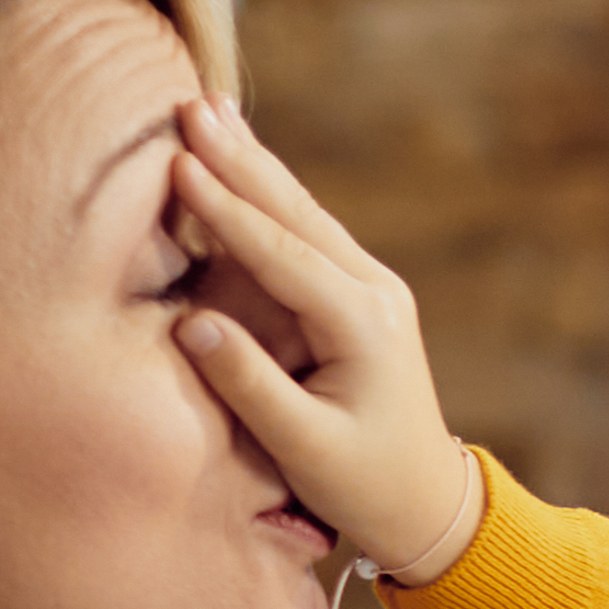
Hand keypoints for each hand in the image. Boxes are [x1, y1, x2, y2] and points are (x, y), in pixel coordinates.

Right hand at [155, 101, 485, 587]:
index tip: (179, 164)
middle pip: (297, 215)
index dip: (228, 210)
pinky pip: (307, 234)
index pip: (283, 255)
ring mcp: (373, 290)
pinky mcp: (361, 296)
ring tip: (209, 111)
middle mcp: (375, 293)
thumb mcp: (305, 447)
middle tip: (190, 105)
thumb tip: (192, 326)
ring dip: (254, 164)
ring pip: (303, 214)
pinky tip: (240, 159)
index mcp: (364, 326)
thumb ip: (249, 386)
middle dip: (241, 160)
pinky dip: (269, 194)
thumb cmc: (366, 485)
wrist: (429, 503)